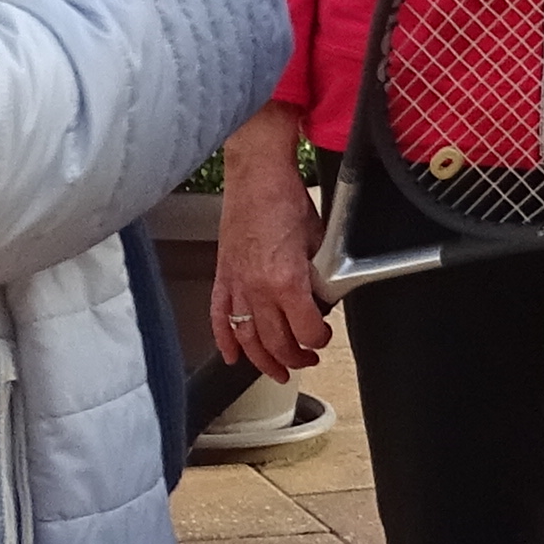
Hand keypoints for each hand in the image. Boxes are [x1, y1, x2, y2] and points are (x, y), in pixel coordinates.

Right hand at [210, 113, 331, 380]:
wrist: (256, 174)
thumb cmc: (284, 197)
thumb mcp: (318, 240)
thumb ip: (320, 274)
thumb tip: (324, 293)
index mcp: (285, 280)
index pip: (306, 330)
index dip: (319, 339)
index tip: (324, 337)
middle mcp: (258, 288)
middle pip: (277, 342)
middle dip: (295, 357)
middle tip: (307, 360)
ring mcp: (236, 284)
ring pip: (248, 338)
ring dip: (263, 360)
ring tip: (278, 370)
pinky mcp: (223, 275)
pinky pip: (220, 317)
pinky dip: (225, 340)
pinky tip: (233, 356)